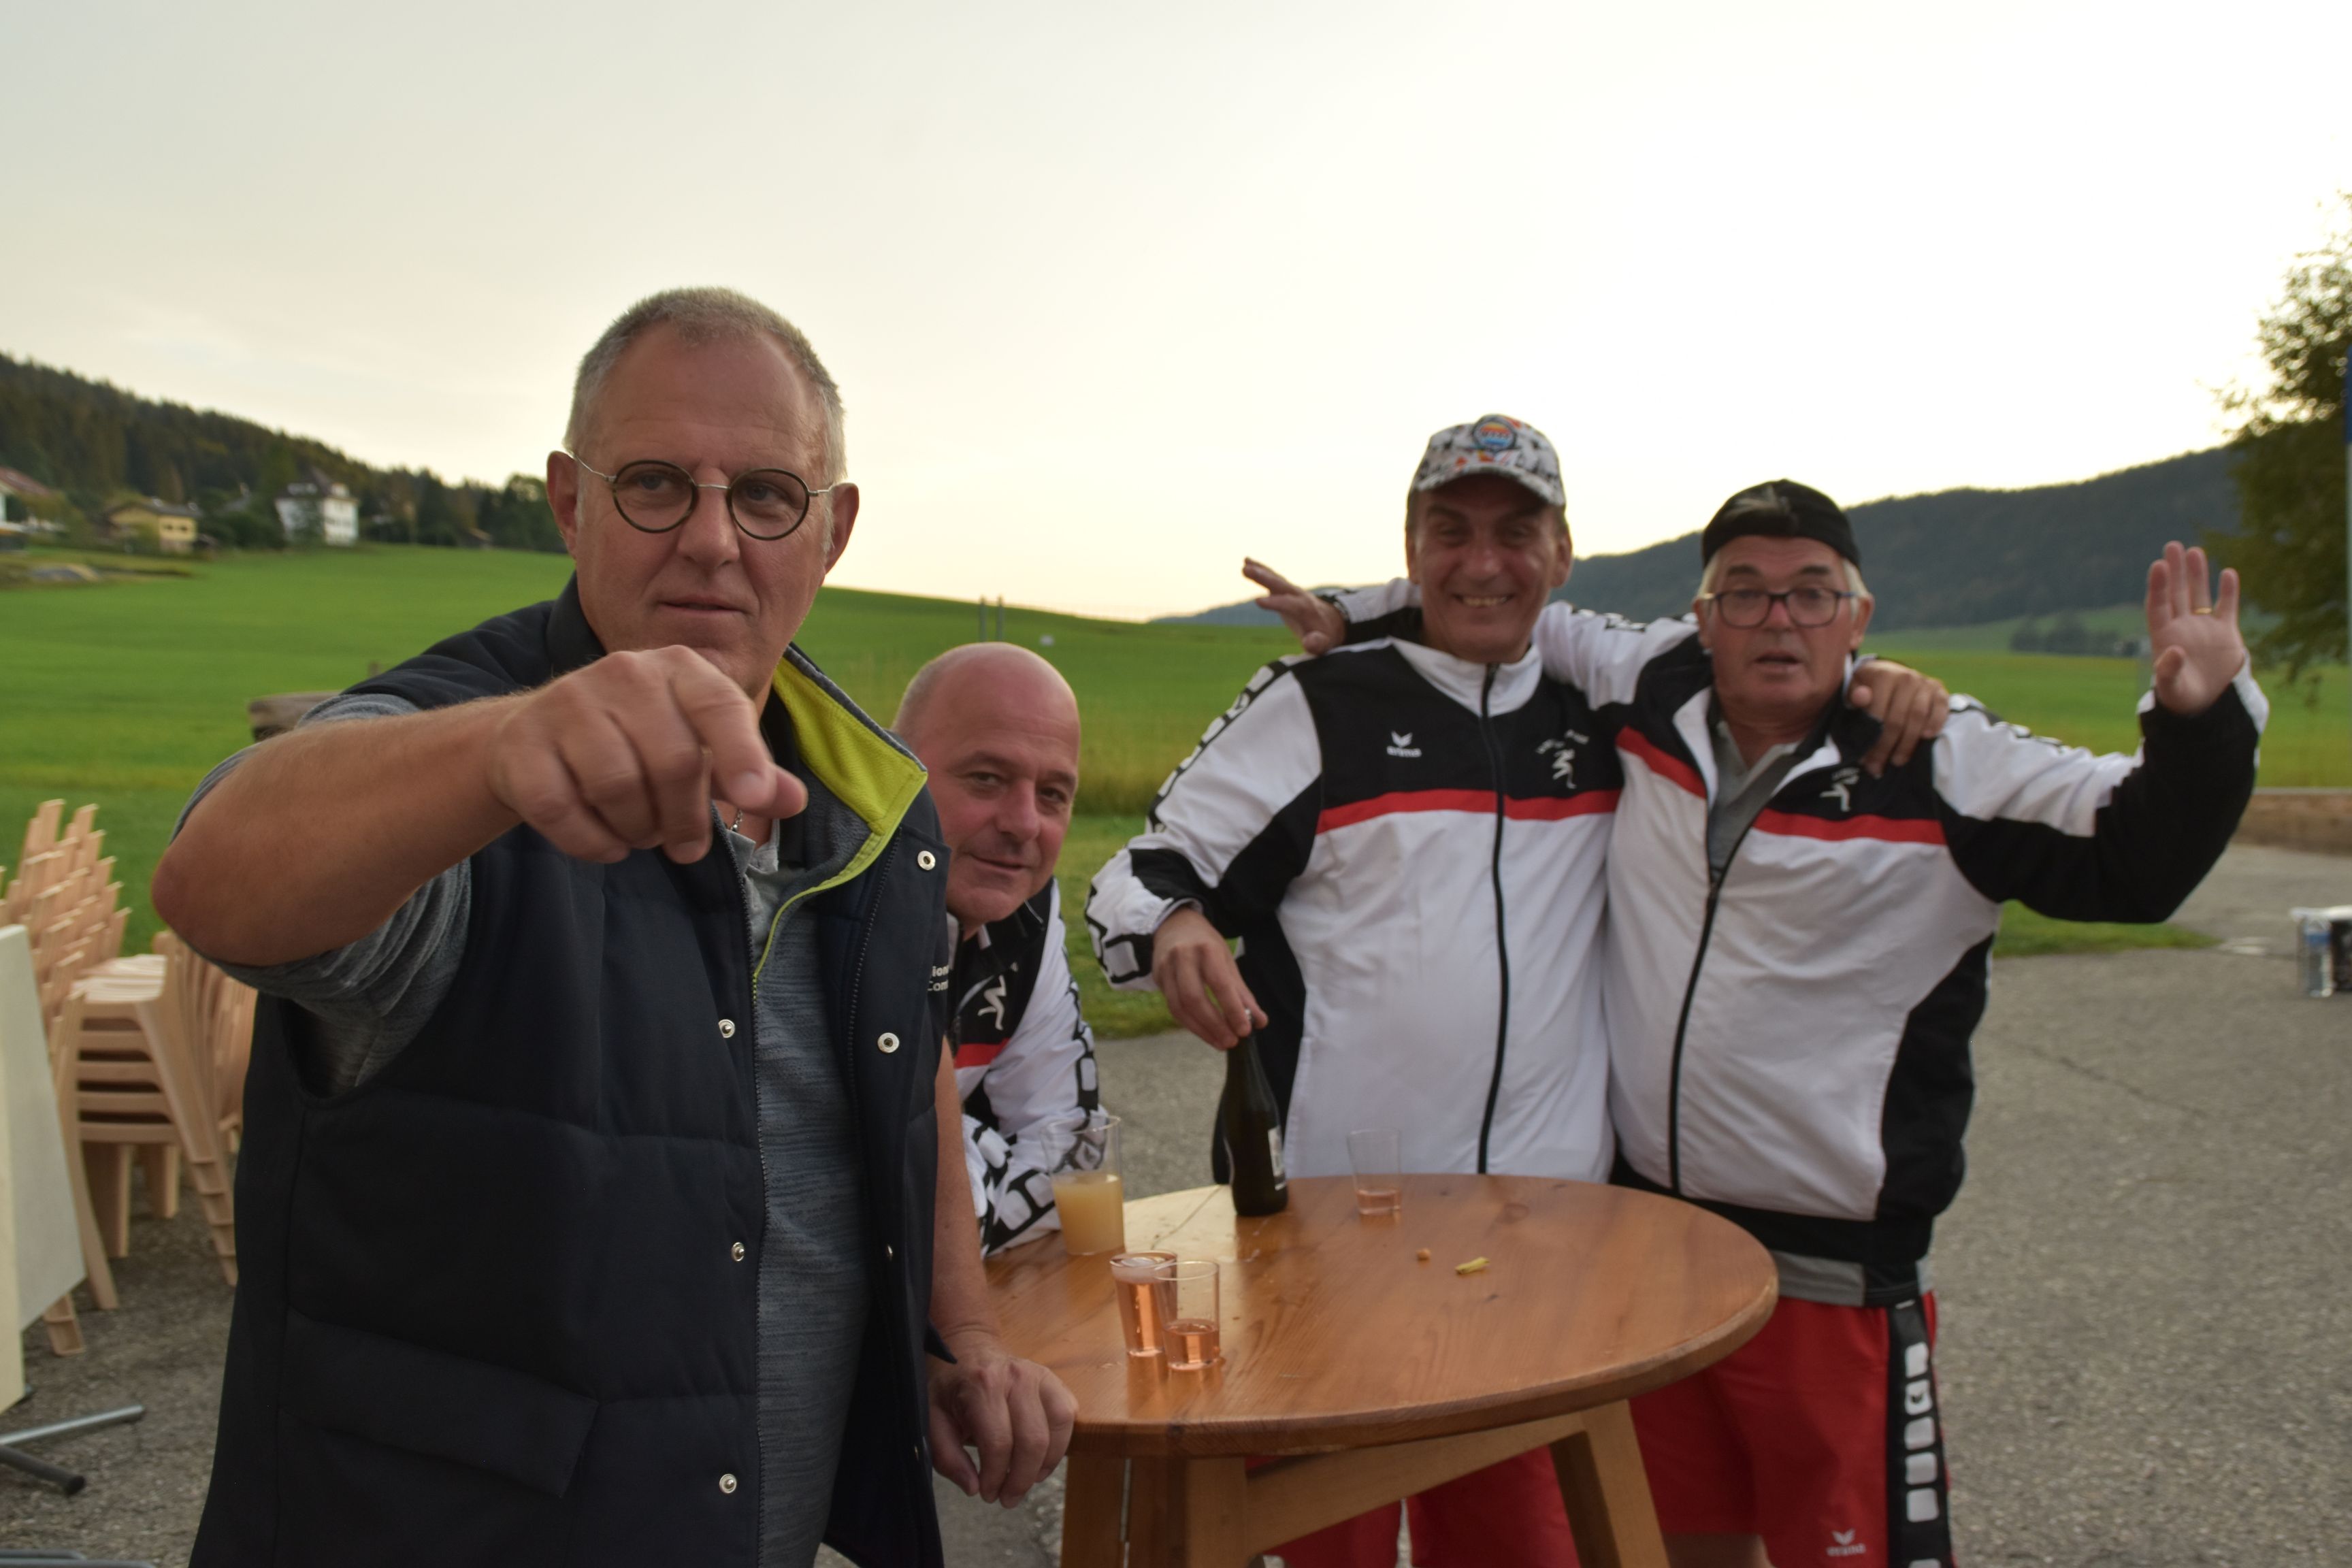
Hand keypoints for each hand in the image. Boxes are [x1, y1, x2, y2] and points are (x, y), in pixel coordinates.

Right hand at [485, 646, 807, 864]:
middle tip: (683, 842)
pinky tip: (606, 842)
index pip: (719, 706)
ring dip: (638, 830)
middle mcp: (623, 673)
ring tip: (642, 832)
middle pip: (672, 760)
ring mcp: (566, 702)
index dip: (741, 753)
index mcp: (679, 669)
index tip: (753, 796)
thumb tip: (795, 800)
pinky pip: (561, 809)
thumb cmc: (639, 743)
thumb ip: (750, 775)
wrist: (533, 738)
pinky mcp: (521, 743)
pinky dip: (591, 842)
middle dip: (684, 818)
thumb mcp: (701, 750)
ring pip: (617, 786)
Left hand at [927, 1331, 1076, 1506]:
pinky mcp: (1052, 1380)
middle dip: (1021, 1479)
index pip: (999, 1444)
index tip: (986, 1494)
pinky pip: (1068, 1415)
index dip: (995, 1478)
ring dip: (1045, 1464)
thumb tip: (974, 1488)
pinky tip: (1041, 1458)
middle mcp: (1015, 1377)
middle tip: (1008, 1498)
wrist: (968, 1347)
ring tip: (1027, 1480)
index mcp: (983, 1386)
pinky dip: (1060, 1444)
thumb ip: (947, 1457)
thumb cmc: (949, 1387)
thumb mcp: (932, 1419)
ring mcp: (1038, 1375)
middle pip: (1032, 1440)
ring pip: (1058, 1428)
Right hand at [1152, 906, 1264, 1049]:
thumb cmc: (1206, 944)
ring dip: (1201, 1030)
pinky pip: (1173, 1007)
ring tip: (1220, 1043)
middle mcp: (1182, 957)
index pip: (1219, 983)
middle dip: (1214, 1024)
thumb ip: (1242, 992)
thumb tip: (1259, 1021)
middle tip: (1232, 1041)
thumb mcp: (1227, 960)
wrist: (1174, 925)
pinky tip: (1205, 1032)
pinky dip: (1190, 1024)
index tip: (1245, 1030)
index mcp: (1206, 949)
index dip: (1232, 1009)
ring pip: (1179, 1007)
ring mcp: (1166, 968)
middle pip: (1194, 997)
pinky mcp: (1157, 978)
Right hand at [1244, 558, 1343, 654]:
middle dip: (1265, 578)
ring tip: (1244, 566)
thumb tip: (1309, 643)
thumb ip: (1317, 644)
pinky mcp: (1285, 589)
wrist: (1329, 621)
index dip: (1275, 603)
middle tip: (1248, 571)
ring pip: (1276, 579)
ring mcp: (1292, 590)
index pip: (1290, 604)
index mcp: (1307, 610)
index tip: (1257, 601)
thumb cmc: (1323, 635)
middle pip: (1281, 585)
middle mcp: (1299, 596)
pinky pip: (1272, 577)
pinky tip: (1246, 560)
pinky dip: (1260, 568)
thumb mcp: (1324, 643)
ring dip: (1260, 571)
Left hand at [1845, 659, 1950, 775]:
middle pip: (1897, 719)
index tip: (1864, 759)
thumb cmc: (1869, 686)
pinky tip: (1927, 738)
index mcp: (1883, 675)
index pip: (1878, 713)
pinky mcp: (1939, 689)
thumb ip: (1855, 696)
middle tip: (1878, 767)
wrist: (1890, 672)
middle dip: (1886, 747)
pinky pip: (1941, 708)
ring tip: (1898, 761)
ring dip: (1908, 743)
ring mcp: (1925, 683)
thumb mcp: (1855, 689)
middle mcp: (1906, 677)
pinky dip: (1936, 723)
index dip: (1870, 738)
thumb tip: (1861, 697)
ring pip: (1918, 717)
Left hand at [2147, 541, 2244, 716]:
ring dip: (2197, 574)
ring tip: (2194, 550)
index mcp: (2163, 636)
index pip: (2158, 605)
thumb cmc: (2181, 697)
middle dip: (2175, 570)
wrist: (2207, 705)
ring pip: (2199, 594)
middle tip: (2172, 545)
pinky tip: (2227, 572)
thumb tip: (2174, 651)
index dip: (2158, 586)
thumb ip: (2169, 670)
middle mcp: (2181, 626)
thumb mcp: (2172, 687)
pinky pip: (2226, 606)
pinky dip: (2228, 591)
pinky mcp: (2225, 631)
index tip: (2158, 565)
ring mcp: (2203, 626)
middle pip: (2176, 592)